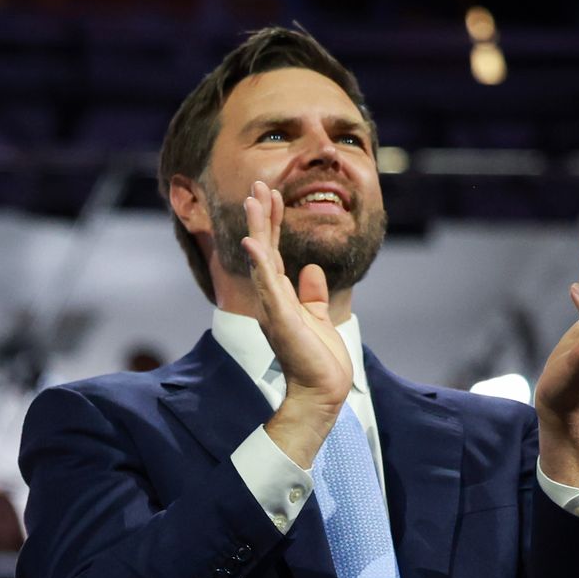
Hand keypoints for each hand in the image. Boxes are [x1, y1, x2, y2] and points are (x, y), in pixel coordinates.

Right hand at [239, 181, 351, 465]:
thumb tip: (313, 270)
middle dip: (263, 217)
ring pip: (263, 260)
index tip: (271, 195)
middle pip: (266, 249)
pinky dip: (260, 263)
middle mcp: (273, 299)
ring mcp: (274, 307)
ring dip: (259, 229)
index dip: (273, 223)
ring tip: (255, 200)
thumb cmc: (320, 360)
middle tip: (258, 186)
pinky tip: (254, 242)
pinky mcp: (280, 318)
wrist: (324, 391)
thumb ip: (313, 294)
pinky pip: (268, 285)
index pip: (275, 252)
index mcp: (282, 297)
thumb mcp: (319, 318)